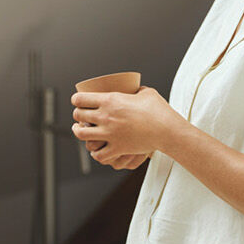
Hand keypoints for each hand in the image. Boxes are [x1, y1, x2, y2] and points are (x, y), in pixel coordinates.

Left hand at [70, 86, 185, 165]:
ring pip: (81, 134)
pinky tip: (96, 148)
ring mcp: (110, 134)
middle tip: (80, 115)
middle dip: (77, 114)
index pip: (81, 99)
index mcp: (110, 100)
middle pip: (78, 115)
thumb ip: (135, 90)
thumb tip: (134, 89)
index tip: (78, 101)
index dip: (76, 99)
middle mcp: (106, 117)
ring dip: (78, 131)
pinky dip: (95, 152)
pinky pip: (98, 154)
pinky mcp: (117, 148)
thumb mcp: (146, 92)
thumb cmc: (159, 110)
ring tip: (79, 130)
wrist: (167, 130)